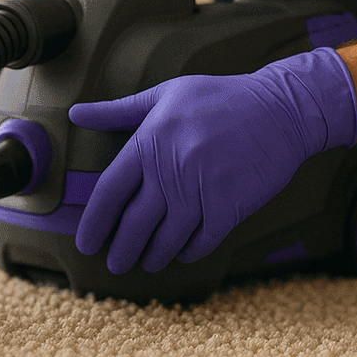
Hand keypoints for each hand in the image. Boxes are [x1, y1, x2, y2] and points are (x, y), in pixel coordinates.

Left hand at [68, 48, 356, 273]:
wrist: (280, 109)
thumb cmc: (220, 98)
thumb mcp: (167, 94)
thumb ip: (119, 110)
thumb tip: (76, 114)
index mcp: (151, 143)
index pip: (110, 192)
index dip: (94, 223)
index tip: (86, 243)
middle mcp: (171, 170)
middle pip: (134, 224)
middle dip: (120, 250)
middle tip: (115, 262)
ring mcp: (201, 191)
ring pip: (166, 239)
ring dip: (152, 256)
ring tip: (146, 261)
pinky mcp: (230, 207)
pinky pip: (201, 241)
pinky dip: (188, 252)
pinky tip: (182, 253)